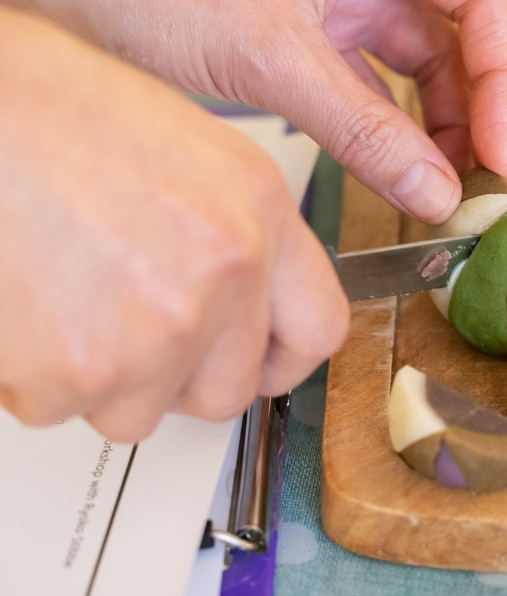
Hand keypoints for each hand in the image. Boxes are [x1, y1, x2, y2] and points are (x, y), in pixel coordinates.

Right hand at [0, 9, 348, 440]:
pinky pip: (61, 409)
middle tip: (129, 326)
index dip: (281, 360)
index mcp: (260, 212)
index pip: (318, 330)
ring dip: (101, 377)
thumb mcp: (191, 154)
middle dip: (178, 378)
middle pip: (225, 393)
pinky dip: (34, 375)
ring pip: (139, 411)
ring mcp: (158, 330)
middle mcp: (224, 274)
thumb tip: (256, 312)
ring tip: (66, 294)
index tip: (258, 365)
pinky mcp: (81, 372)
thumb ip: (239, 238)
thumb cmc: (52, 114)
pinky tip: (25, 305)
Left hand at [9, 0, 506, 223]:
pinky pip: (380, 84)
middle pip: (467, 37)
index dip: (506, 78)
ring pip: (429, 64)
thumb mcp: (271, 57)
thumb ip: (364, 130)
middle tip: (480, 181)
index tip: (497, 152)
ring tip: (443, 189)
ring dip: (442, 128)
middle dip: (480, 109)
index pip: (488, 4)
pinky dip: (395, 131)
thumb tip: (434, 193)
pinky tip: (403, 174)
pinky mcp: (320, 32)